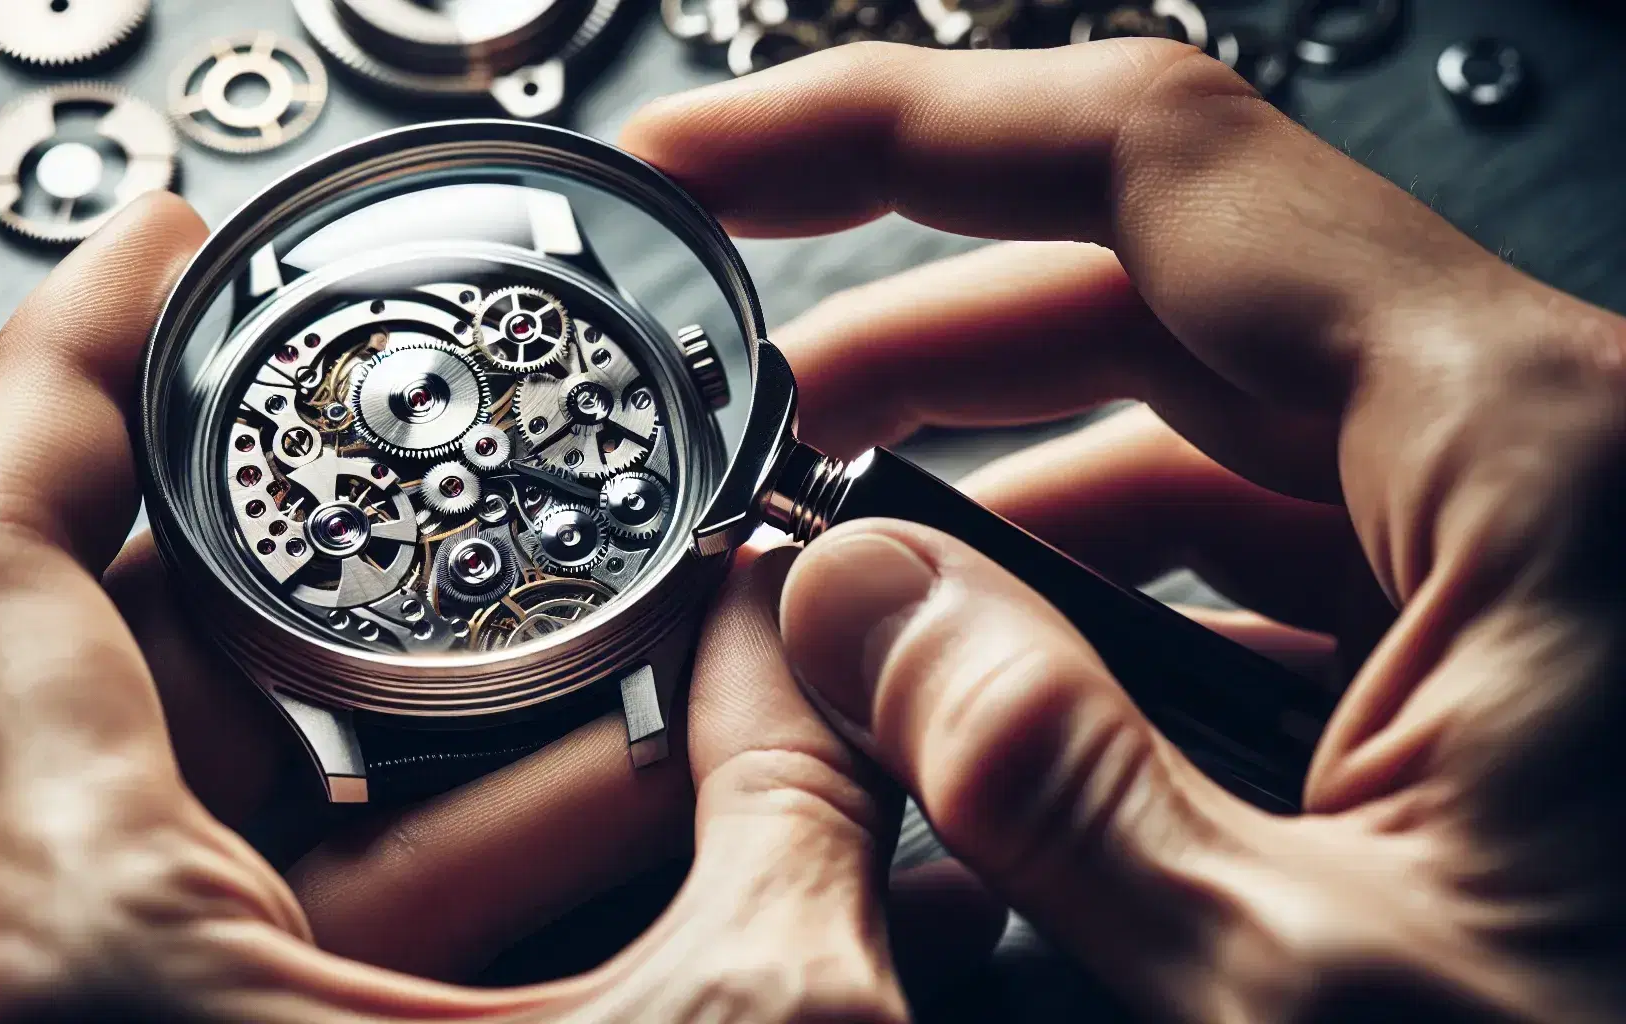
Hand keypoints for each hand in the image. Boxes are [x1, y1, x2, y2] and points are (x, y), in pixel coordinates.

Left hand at [0, 196, 999, 1020]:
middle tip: (461, 454)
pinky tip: (594, 831)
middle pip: (133, 670)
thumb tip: (821, 633)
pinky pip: (277, 933)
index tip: (173, 253)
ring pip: (227, 817)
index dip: (92, 362)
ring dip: (431, 732)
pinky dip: (429, 867)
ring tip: (600, 655)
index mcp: (101, 974)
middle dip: (332, 549)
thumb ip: (784, 791)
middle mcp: (65, 1015)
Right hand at [624, 39, 1625, 1020]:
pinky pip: (1257, 546)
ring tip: (860, 576)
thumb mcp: (1300, 981)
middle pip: (1158, 286)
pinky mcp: (1490, 640)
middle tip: (761, 413)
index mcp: (1531, 458)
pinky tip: (1008, 674)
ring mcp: (1516, 545)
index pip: (1151, 169)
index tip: (723, 162)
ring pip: (1200, 422)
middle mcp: (1536, 457)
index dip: (894, 131)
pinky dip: (1105, 587)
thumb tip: (859, 608)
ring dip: (1003, 480)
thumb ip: (1047, 778)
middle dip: (923, 340)